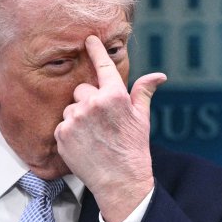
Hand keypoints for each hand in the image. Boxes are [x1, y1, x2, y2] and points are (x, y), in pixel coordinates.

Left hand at [55, 35, 165, 221]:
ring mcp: (75, 119)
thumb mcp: (142, 118)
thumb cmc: (133, 149)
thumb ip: (143, 92)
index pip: (102, 66)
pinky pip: (62, 125)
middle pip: (81, 90)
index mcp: (114, 96)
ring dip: (78, 118)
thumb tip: (159, 75)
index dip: (95, 50)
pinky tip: (84, 145)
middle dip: (89, 101)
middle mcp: (92, 104)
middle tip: (101, 122)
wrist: (120, 182)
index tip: (88, 39)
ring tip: (93, 136)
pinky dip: (69, 133)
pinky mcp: (62, 135)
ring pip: (71, 108)